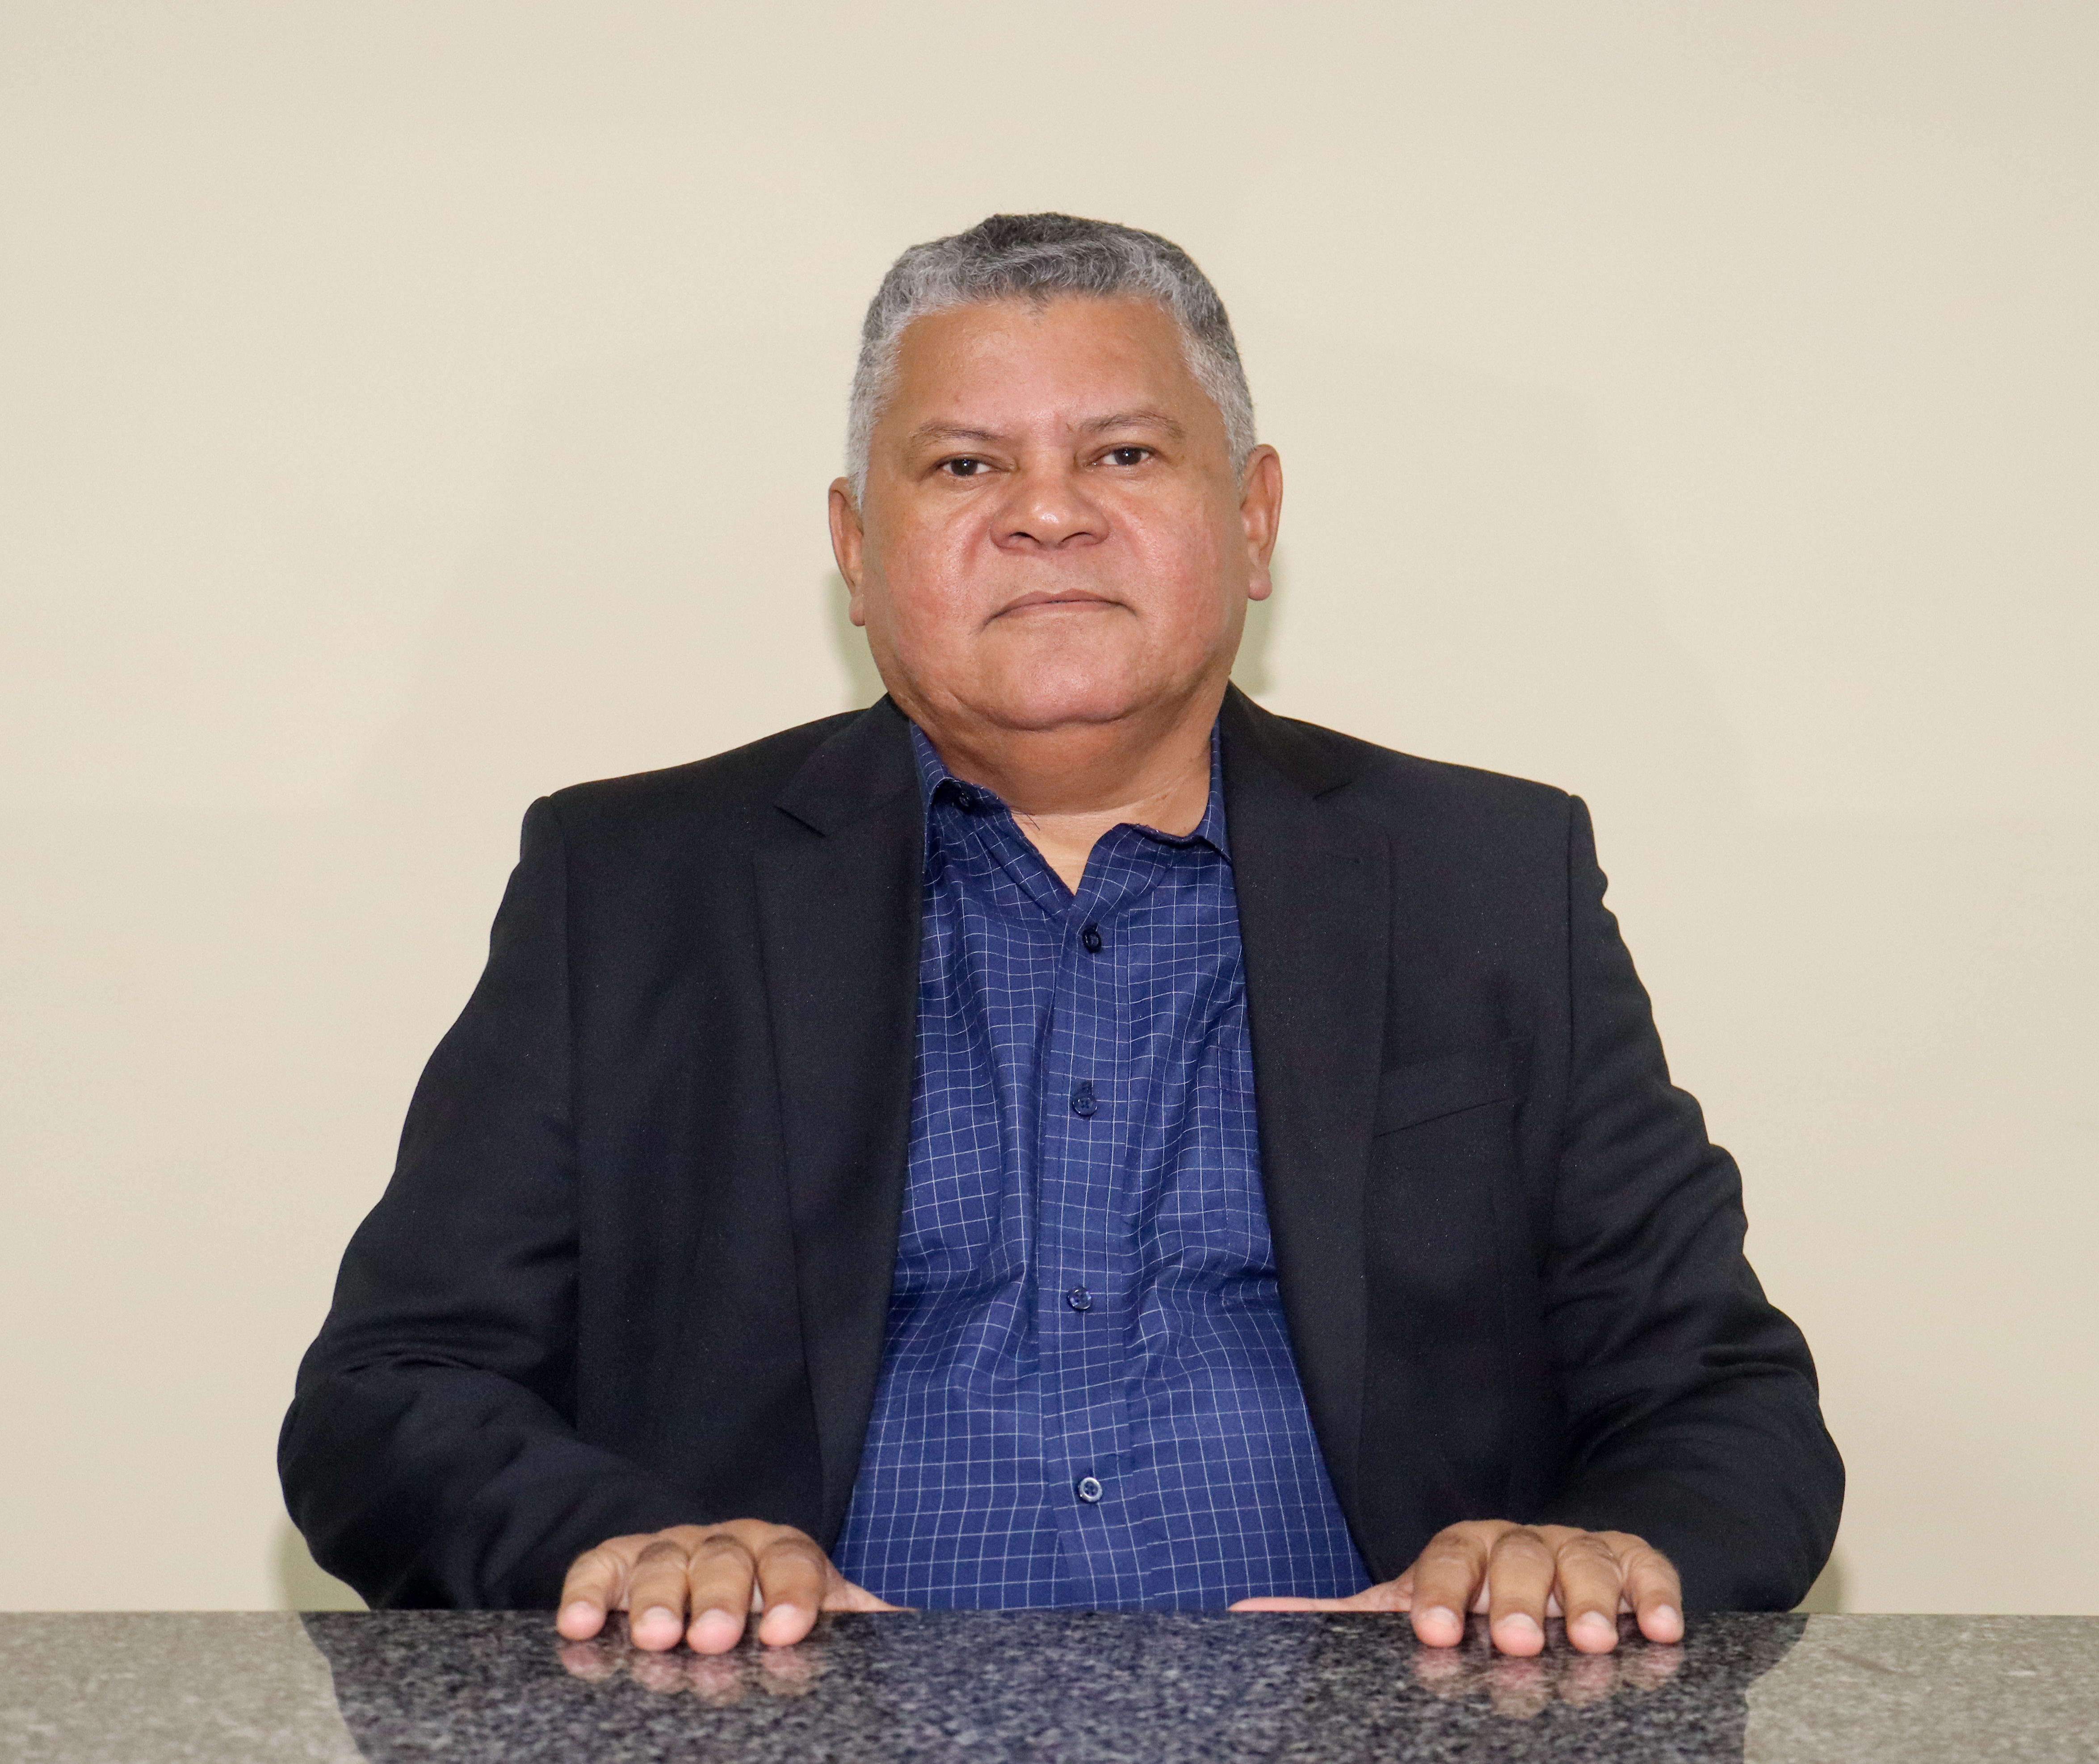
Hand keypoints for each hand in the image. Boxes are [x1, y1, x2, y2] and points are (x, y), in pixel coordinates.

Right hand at [555, 1519, 899, 1653]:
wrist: (714, 1591)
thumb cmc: (777, 1617)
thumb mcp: (825, 1621)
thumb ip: (867, 1625)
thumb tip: (917, 1631)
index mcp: (785, 1554)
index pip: (795, 1560)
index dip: (793, 1591)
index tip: (789, 1630)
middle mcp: (728, 1543)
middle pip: (726, 1555)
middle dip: (720, 1594)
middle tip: (712, 1636)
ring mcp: (673, 1550)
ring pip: (665, 1558)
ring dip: (656, 1596)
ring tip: (652, 1638)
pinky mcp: (621, 1566)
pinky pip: (601, 1567)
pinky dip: (586, 1590)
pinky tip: (578, 1624)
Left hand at [1231, 1519, 1681, 1656]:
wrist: (1543, 1579)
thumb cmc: (1468, 1608)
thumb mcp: (1406, 1612)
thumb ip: (1336, 1617)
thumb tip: (1243, 1609)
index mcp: (1457, 1552)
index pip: (1443, 1560)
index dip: (1439, 1593)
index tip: (1434, 1631)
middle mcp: (1516, 1543)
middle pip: (1514, 1555)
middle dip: (1516, 1596)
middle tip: (1520, 1640)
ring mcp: (1574, 1551)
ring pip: (1582, 1558)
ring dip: (1588, 1598)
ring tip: (1590, 1640)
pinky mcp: (1631, 1564)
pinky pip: (1647, 1568)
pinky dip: (1655, 1593)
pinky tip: (1661, 1627)